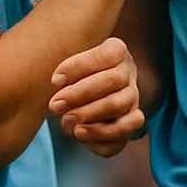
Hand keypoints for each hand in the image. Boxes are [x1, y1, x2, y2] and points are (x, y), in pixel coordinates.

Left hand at [50, 37, 143, 157]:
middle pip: (113, 80)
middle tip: (55, 106)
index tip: (54, 81)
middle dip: (80, 94)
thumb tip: (59, 82)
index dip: (80, 67)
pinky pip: (124, 131)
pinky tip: (79, 133)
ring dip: (89, 114)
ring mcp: (132, 98)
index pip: (107, 54)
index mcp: (116, 51)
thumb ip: (64, 71)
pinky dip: (101, 134)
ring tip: (65, 121)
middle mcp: (128, 72)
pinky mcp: (130, 122)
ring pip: (119, 105)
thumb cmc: (70, 79)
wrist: (76, 101)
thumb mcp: (67, 68)